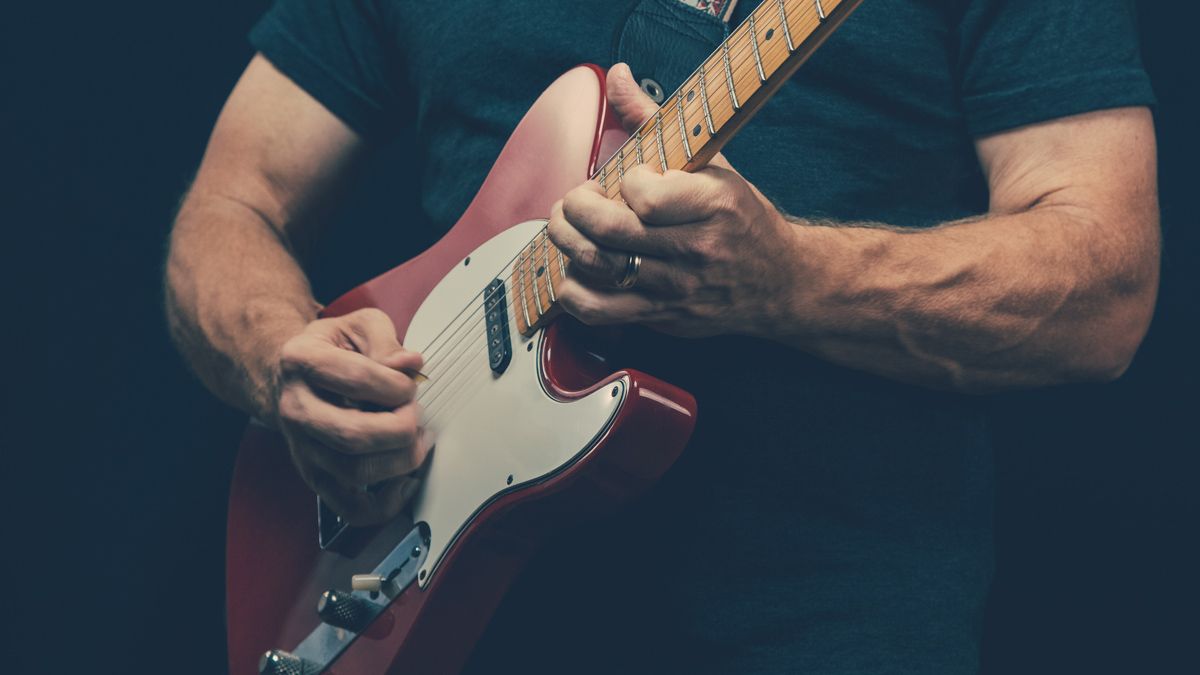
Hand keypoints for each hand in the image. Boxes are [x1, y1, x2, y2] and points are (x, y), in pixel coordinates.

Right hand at [272, 308, 428, 525]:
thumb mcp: (357, 325)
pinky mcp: (315, 476)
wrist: (291, 376)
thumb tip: (410, 365)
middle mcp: (296, 408)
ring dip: (400, 459)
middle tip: (414, 413)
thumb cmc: (330, 350)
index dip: (396, 385)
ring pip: (355, 472)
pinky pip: (350, 507)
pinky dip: (386, 504)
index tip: (408, 383)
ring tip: (416, 439)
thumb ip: (386, 340)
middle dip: (401, 427)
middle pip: (354, 435)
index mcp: (302, 361)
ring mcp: (303, 447)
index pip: (357, 379)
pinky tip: (405, 480)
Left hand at [547, 63, 799, 337]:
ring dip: (568, 244)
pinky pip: (599, 311)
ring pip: (599, 270)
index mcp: (712, 206)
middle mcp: (694, 251)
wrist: (778, 282)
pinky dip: (573, 290)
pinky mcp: (660, 316)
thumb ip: (656, 120)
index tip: (626, 178)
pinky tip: (577, 270)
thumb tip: (618, 76)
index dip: (623, 182)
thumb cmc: (740, 219)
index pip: (646, 198)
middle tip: (575, 200)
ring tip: (569, 228)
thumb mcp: (711, 164)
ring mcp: (675, 289)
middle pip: (611, 234)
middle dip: (575, 209)